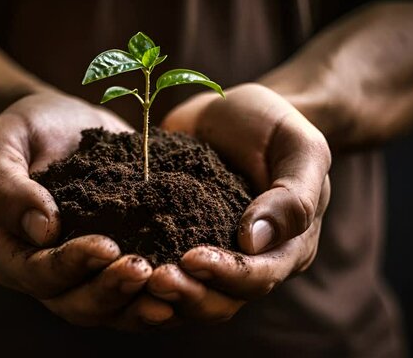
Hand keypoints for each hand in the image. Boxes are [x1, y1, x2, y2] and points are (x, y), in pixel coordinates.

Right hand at [0, 92, 173, 329]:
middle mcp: (46, 273)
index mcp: (10, 252)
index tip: (107, 246)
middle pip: (77, 304)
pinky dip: (161, 294)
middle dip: (111, 291)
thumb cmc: (24, 131)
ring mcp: (85, 273)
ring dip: (140, 303)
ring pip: (111, 309)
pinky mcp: (117, 263)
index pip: (38, 274)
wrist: (61, 124)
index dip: (72, 266)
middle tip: (144, 269)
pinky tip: (188, 284)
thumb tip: (42, 229)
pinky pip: (137, 293)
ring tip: (171, 284)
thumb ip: (5, 184)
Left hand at [149, 83, 330, 322]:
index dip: (227, 275)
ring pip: (186, 294)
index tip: (192, 258)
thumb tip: (254, 241)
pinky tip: (112, 262)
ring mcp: (210, 254)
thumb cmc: (277, 127)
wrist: (237, 111)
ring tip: (130, 274)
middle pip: (220, 301)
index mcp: (286, 248)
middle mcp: (248, 262)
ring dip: (160, 293)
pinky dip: (138, 274)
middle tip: (153, 277)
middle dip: (187, 294)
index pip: (259, 278)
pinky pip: (159, 266)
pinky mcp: (175, 239)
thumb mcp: (300, 149)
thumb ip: (292, 196)